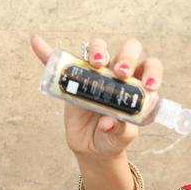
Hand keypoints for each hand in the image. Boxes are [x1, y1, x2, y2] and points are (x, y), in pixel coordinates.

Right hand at [30, 36, 163, 157]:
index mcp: (138, 84)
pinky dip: (48, 52)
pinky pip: (61, 62)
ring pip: (99, 49)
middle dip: (126, 57)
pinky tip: (38, 43)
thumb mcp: (122, 137)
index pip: (150, 67)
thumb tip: (108, 122)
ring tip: (97, 62)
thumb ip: (120, 130)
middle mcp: (119, 74)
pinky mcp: (74, 79)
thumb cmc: (114, 137)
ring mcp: (96, 73)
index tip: (148, 85)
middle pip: (127, 51)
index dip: (152, 71)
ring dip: (98, 50)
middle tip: (121, 73)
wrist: (94, 146)